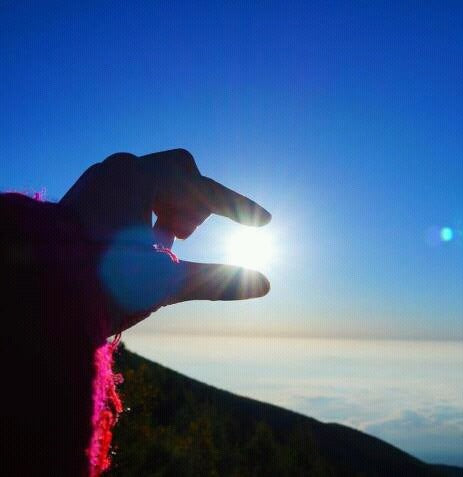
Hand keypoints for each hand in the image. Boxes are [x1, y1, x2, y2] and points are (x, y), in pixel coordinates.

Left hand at [60, 149, 270, 335]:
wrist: (36, 295)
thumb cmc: (102, 285)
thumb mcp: (166, 281)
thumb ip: (218, 280)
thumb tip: (265, 285)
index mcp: (140, 181)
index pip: (204, 189)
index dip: (238, 207)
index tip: (265, 222)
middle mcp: (119, 170)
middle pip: (181, 172)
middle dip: (195, 203)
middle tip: (186, 237)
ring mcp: (100, 180)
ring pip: (157, 179)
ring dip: (173, 208)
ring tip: (162, 243)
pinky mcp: (88, 194)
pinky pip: (134, 188)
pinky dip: (151, 209)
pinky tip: (142, 240)